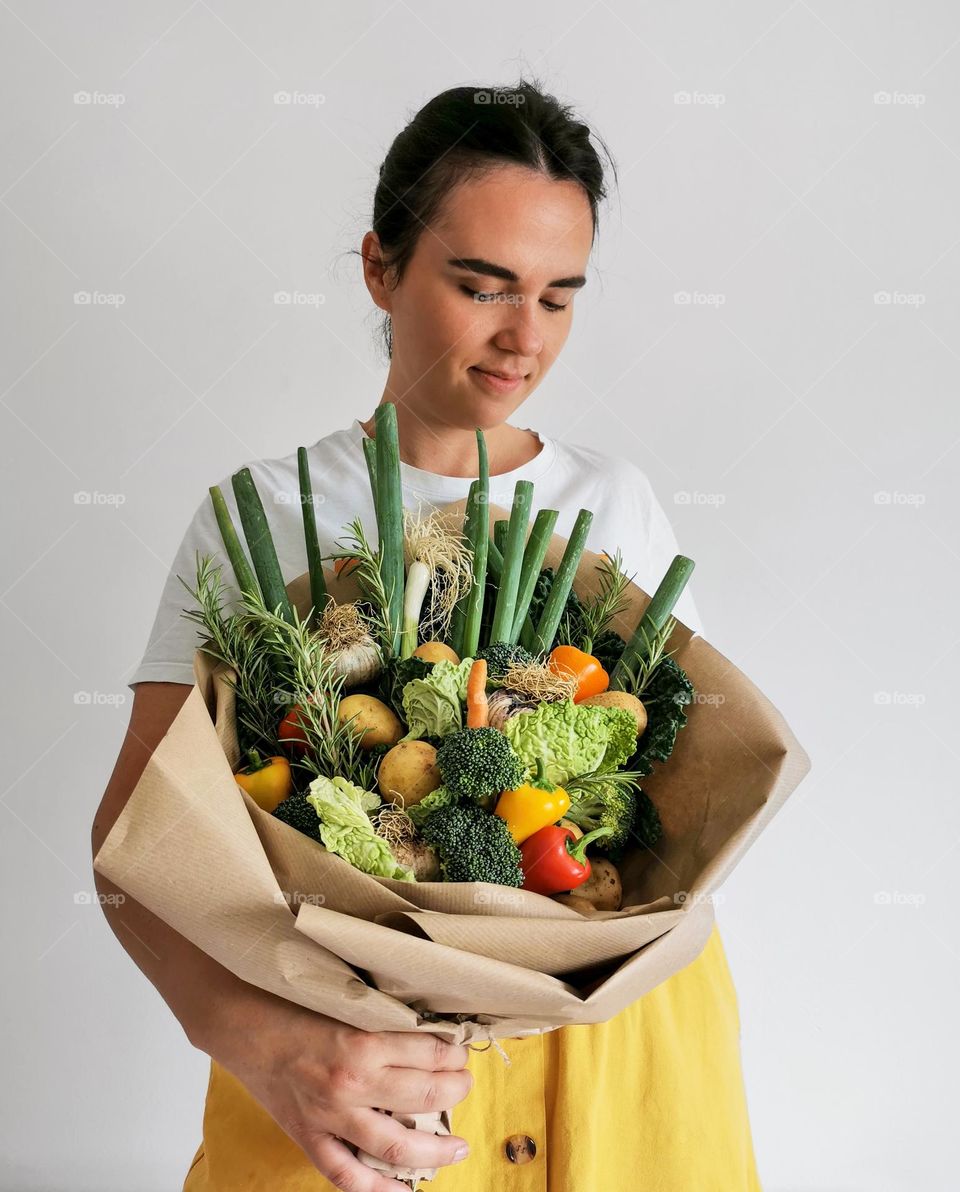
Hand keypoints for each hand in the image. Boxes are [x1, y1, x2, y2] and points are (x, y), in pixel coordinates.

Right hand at [203, 982, 473, 1190]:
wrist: (242, 1023)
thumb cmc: (292, 1004)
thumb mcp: (346, 1002)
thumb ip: (382, 1019)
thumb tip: (427, 1028)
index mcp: (363, 1041)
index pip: (431, 1052)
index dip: (455, 1052)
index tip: (461, 1050)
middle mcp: (352, 1083)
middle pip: (425, 1095)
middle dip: (456, 1090)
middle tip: (465, 1085)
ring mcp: (330, 1116)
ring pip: (397, 1146)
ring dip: (436, 1148)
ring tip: (457, 1145)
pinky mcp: (309, 1136)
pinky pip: (347, 1174)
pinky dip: (378, 1189)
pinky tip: (403, 1190)